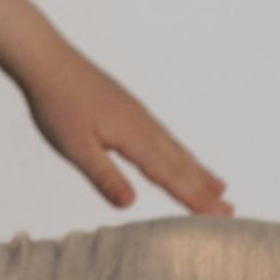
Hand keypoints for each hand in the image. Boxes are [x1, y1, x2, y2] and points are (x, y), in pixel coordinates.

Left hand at [17, 49, 229, 216]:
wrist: (49, 62)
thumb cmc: (58, 106)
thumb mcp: (76, 147)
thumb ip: (104, 176)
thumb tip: (129, 204)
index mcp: (134, 138)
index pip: (170, 176)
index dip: (195, 199)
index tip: (220, 217)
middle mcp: (145, 126)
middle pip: (181, 164)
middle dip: (205, 190)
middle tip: (231, 210)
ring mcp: (139, 116)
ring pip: (176, 149)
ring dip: (198, 171)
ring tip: (220, 187)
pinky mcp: (130, 110)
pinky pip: (164, 138)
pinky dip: (180, 153)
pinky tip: (180, 157)